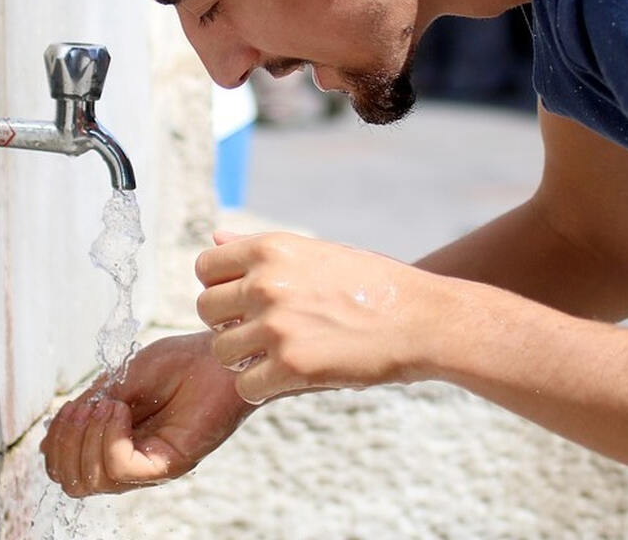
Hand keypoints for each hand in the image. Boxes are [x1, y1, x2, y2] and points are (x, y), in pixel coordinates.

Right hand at [38, 331, 254, 497]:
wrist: (218, 356)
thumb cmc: (178, 364)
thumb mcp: (119, 381)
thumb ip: (87, 409)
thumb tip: (46, 442)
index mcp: (114, 445)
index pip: (66, 469)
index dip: (56, 442)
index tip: (69, 406)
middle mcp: (130, 462)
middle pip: (73, 482)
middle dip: (65, 443)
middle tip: (85, 407)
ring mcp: (149, 467)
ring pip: (93, 481)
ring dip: (87, 438)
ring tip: (108, 405)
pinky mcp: (169, 466)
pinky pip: (121, 469)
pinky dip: (109, 438)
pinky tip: (121, 411)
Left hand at [196, 231, 443, 403]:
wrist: (422, 319)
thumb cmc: (371, 284)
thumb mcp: (315, 251)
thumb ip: (259, 249)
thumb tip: (214, 239)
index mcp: (271, 249)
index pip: (205, 268)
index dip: (220, 287)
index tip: (242, 301)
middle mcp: (266, 283)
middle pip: (205, 310)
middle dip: (228, 324)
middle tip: (261, 333)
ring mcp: (277, 325)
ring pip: (221, 351)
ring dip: (243, 359)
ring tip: (275, 355)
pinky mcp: (292, 365)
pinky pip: (245, 386)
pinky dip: (261, 388)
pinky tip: (287, 378)